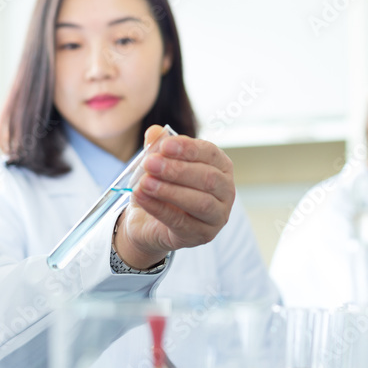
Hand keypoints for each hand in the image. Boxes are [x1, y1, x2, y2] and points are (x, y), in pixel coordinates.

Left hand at [114, 125, 234, 268]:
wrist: (148, 223)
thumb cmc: (161, 188)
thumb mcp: (157, 164)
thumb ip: (158, 147)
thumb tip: (155, 131)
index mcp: (220, 167)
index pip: (210, 153)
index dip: (187, 148)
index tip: (164, 146)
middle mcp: (226, 191)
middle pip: (208, 178)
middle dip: (177, 170)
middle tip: (150, 163)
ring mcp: (218, 216)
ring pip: (200, 202)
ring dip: (169, 191)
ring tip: (144, 183)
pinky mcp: (202, 236)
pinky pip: (181, 221)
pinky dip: (159, 208)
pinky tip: (141, 196)